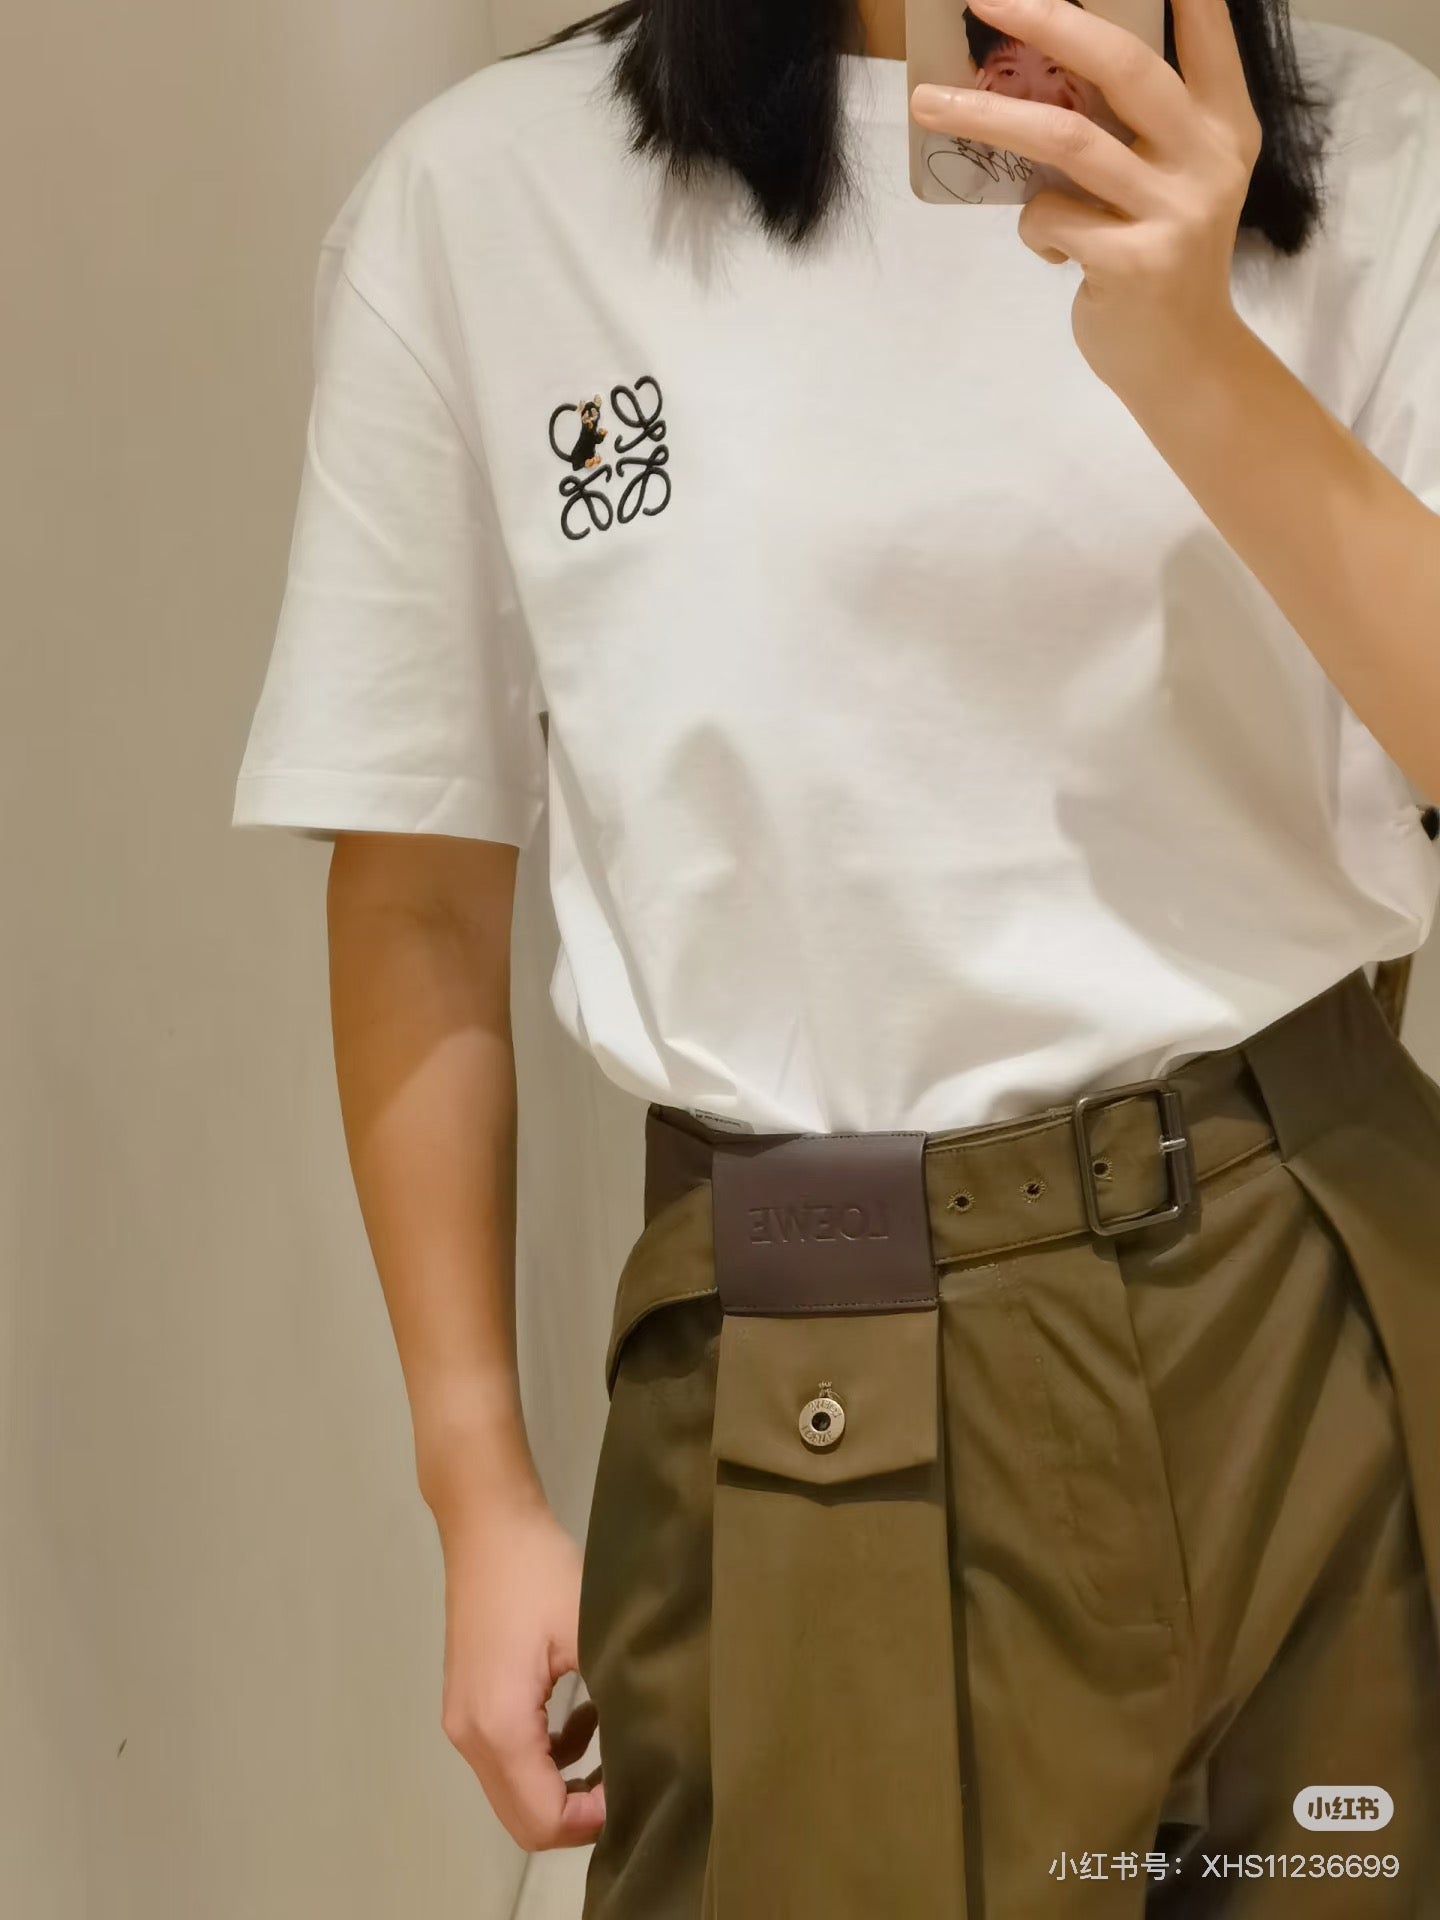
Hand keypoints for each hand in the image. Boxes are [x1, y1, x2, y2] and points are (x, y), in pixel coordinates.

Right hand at [438, 1494, 604, 1851]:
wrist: (486, 1523)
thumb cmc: (538, 1571)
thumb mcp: (587, 1630)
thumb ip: (614, 1697)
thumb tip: (651, 1747)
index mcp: (498, 1726)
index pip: (543, 1819)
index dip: (594, 1819)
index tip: (637, 1785)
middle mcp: (470, 1737)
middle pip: (523, 1820)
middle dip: (579, 1814)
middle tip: (629, 1778)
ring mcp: (463, 1721)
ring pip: (514, 1792)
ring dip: (564, 1785)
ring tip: (614, 1745)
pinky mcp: (468, 1702)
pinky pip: (507, 1759)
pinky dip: (546, 1756)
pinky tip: (583, 1715)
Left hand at [911, 0, 1262, 396]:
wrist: (1183, 363)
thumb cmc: (1160, 264)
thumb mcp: (1169, 185)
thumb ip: (1135, 132)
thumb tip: (1041, 77)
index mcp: (1223, 128)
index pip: (1206, 37)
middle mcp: (1208, 159)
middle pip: (1121, 65)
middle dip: (1049, 20)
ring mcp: (1175, 210)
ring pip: (1064, 138)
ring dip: (986, 116)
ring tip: (926, 103)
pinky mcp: (1134, 261)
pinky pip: (1048, 216)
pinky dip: (1033, 227)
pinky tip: (1056, 251)